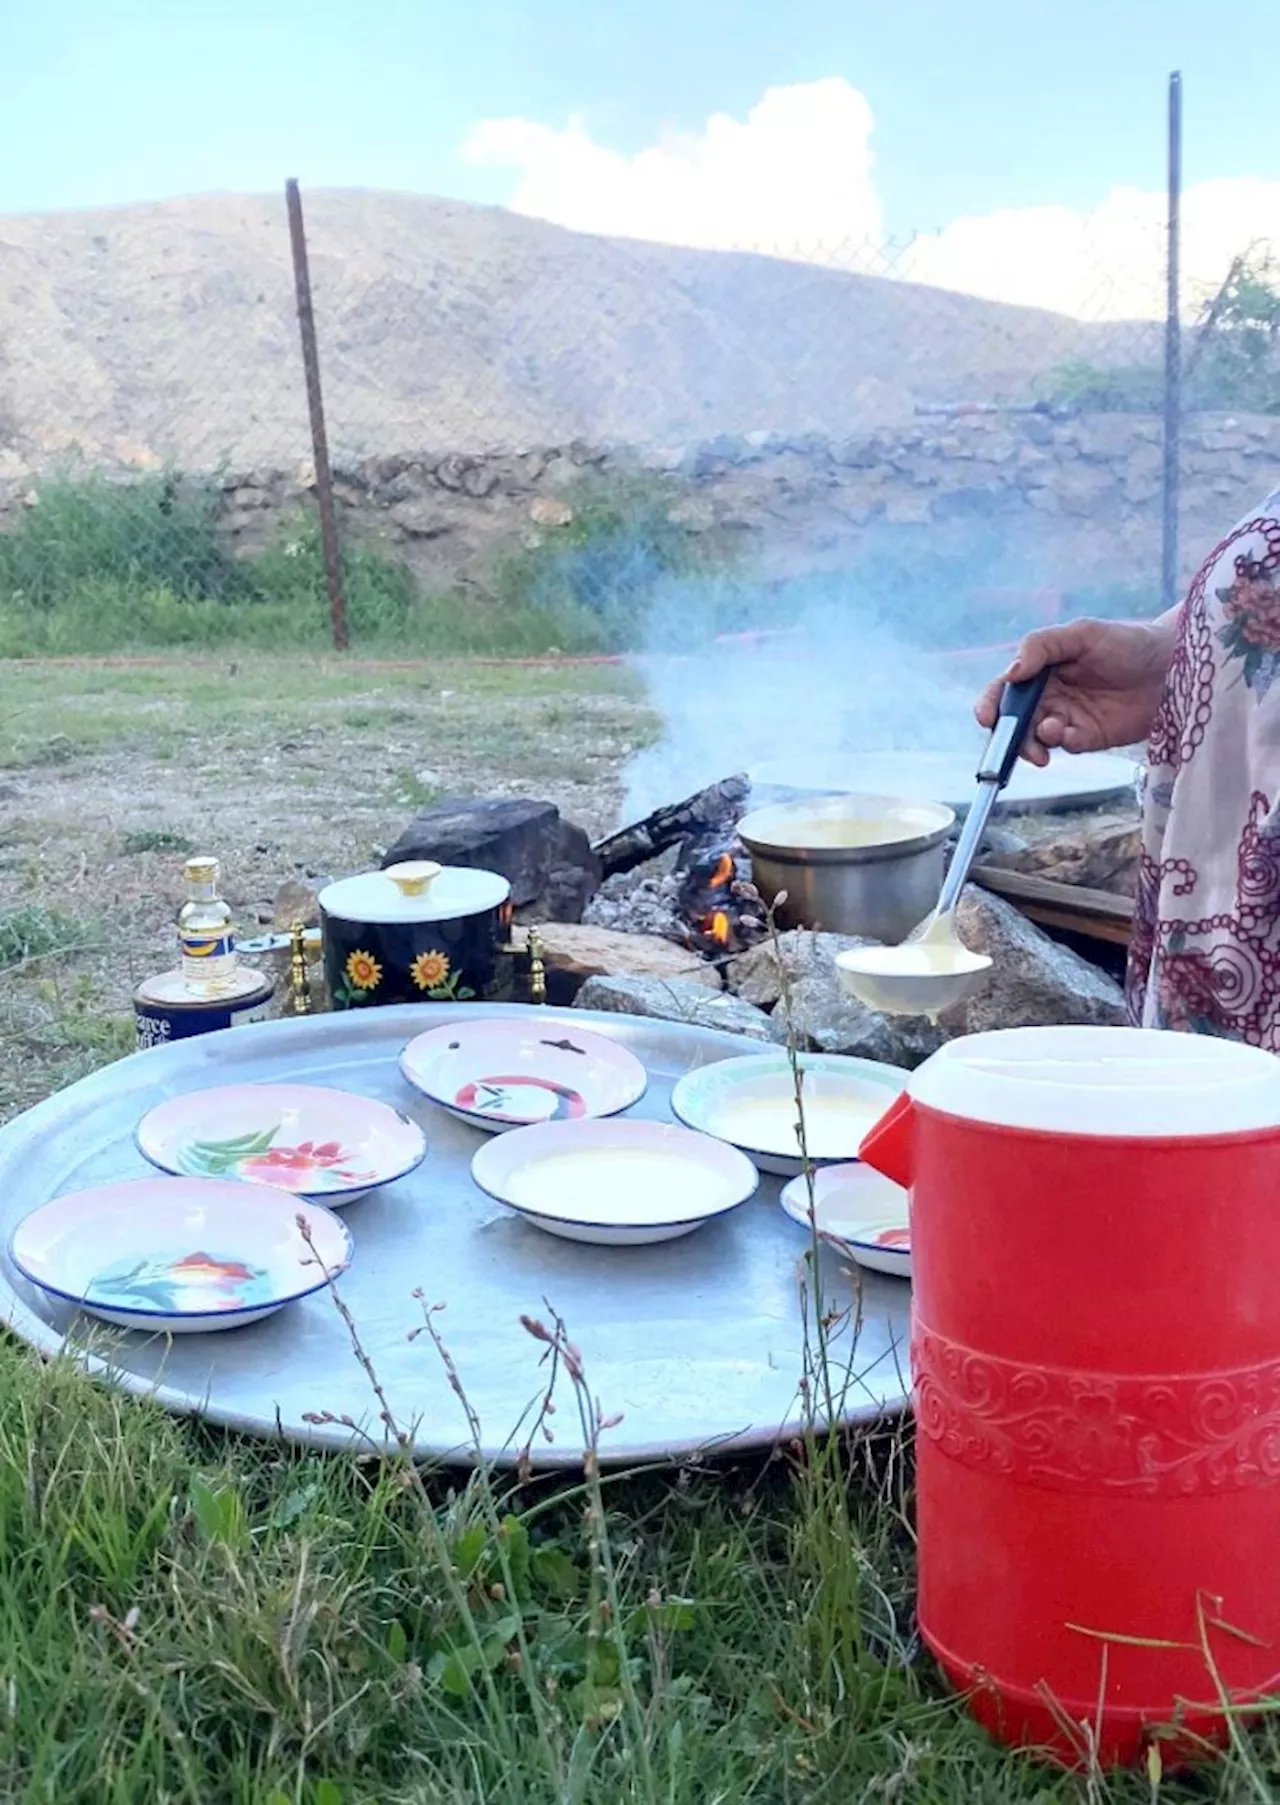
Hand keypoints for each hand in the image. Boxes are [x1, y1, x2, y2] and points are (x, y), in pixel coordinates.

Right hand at [975, 617, 1176, 766]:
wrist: (1173, 667)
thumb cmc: (1127, 642)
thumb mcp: (1082, 634)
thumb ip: (1042, 646)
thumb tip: (1011, 672)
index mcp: (1040, 670)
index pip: (1004, 691)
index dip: (990, 705)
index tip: (987, 718)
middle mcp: (1048, 696)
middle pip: (1014, 721)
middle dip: (1010, 734)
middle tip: (1017, 742)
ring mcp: (1067, 719)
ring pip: (1035, 738)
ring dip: (1033, 742)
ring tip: (1051, 733)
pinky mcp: (1088, 738)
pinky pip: (1065, 746)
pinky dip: (1062, 743)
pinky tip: (1071, 735)